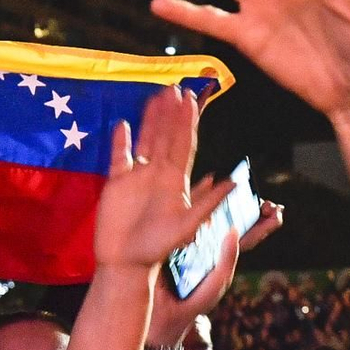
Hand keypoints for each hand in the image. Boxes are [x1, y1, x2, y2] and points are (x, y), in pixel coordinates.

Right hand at [93, 86, 229, 270]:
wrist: (126, 262)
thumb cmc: (158, 247)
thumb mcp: (188, 226)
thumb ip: (208, 203)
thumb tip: (233, 182)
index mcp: (176, 180)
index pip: (185, 145)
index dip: (188, 122)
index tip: (191, 100)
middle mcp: (158, 173)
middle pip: (166, 136)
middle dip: (171, 113)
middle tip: (175, 88)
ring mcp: (137, 176)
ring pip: (146, 140)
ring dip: (151, 119)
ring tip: (155, 95)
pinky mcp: (117, 182)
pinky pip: (119, 156)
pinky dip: (121, 141)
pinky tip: (123, 124)